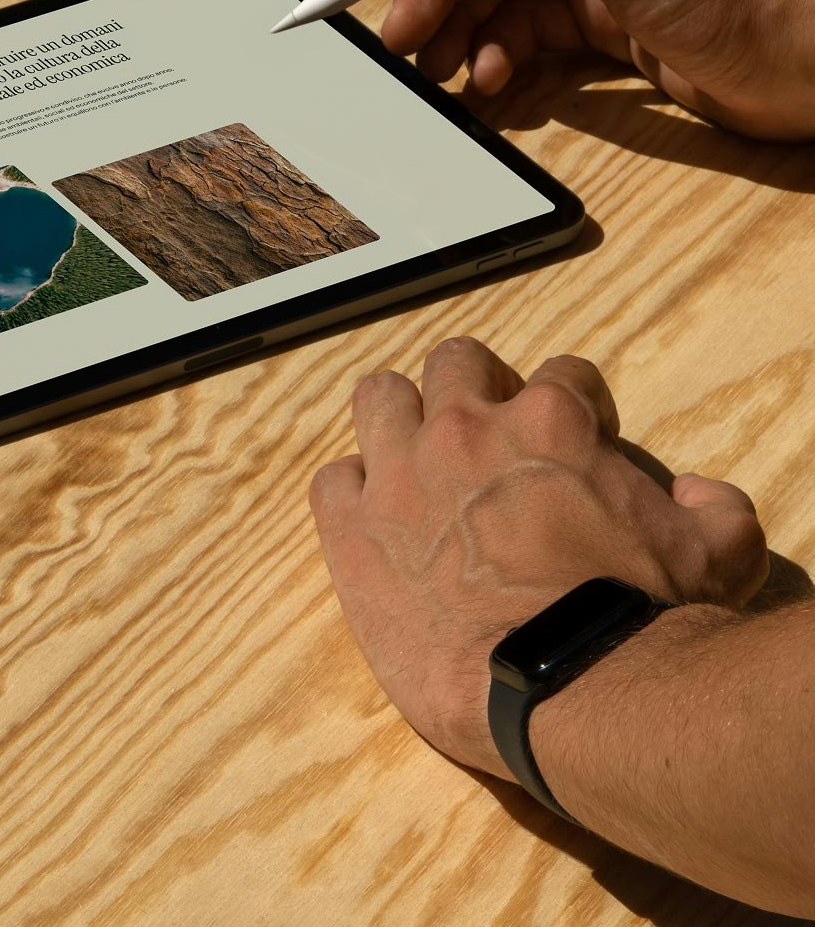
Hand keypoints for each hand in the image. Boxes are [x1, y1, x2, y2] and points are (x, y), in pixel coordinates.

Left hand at [308, 337, 768, 779]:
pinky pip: (332, 480)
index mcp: (551, 421)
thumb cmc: (641, 620)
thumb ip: (713, 509)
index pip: (564, 373)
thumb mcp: (715, 556)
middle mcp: (466, 427)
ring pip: (380, 396)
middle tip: (488, 437)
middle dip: (476, 386)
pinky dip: (351, 495)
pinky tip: (374, 524)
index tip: (577, 440)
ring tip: (416, 462)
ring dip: (400, 419)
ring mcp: (400, 472)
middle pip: (455, 361)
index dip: (576, 403)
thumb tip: (698, 493)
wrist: (562, 687)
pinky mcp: (352, 529)